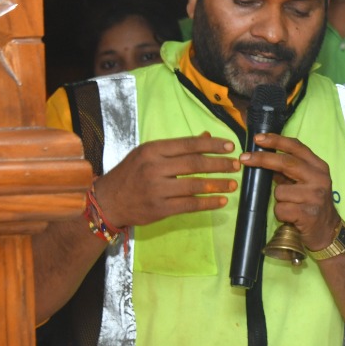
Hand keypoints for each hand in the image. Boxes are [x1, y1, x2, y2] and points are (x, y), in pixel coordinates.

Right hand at [92, 133, 239, 227]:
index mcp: (152, 150)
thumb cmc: (131, 174)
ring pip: (194, 186)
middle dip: (220, 164)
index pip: (188, 145)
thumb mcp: (147, 154)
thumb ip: (176, 147)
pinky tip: (222, 200)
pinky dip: (208, 203)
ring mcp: (157, 189)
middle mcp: (154, 168)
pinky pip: (190, 205)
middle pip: (194, 164)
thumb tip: (206, 136)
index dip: (212, 145)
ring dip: (218, 185)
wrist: (107, 201)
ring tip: (233, 184)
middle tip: (237, 165)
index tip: (230, 146)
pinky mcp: (160, 209)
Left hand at [240, 132, 343, 249]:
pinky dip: (281, 214)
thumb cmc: (312, 204)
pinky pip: (281, 209)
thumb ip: (289, 171)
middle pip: (286, 163)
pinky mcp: (309, 213)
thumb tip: (264, 158)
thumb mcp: (306, 183)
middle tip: (243, 158)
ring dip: (279, 200)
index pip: (297, 147)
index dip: (276, 141)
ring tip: (290, 206)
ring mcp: (315, 196)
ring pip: (280, 191)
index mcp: (319, 167)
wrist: (328, 231)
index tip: (258, 138)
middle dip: (262, 159)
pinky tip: (291, 217)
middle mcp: (320, 178)